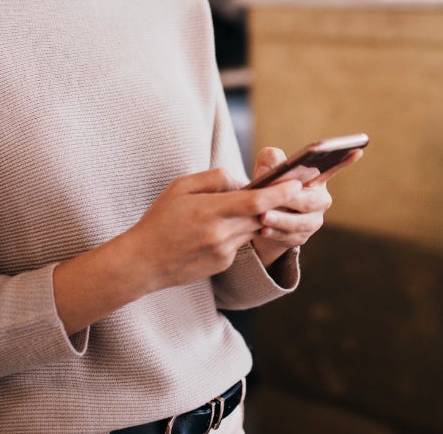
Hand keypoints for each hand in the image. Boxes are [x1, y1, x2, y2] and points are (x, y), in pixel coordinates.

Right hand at [125, 168, 303, 290]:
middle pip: (262, 215)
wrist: (144, 262)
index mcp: (210, 211)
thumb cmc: (160, 219)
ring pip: (253, 229)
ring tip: (241, 205)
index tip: (298, 182)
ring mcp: (224, 252)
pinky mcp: (224, 264)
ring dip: (254, 216)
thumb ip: (214, 178)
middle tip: (287, 187)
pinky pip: (240, 242)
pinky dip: (236, 232)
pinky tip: (215, 230)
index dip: (281, 191)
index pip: (256, 200)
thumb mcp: (180, 187)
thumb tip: (243, 180)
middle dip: (275, 203)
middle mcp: (221, 234)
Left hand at [248, 146, 360, 266]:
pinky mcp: (301, 237)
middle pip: (309, 201)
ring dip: (281, 220)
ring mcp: (313, 221)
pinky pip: (290, 236)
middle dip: (291, 199)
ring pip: (299, 222)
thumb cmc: (270, 185)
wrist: (261, 216)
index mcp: (316, 178)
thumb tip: (270, 167)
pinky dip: (275, 233)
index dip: (346, 160)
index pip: (333, 168)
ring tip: (264, 217)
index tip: (357, 150)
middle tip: (274, 198)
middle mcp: (320, 200)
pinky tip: (264, 230)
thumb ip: (270, 160)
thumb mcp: (268, 168)